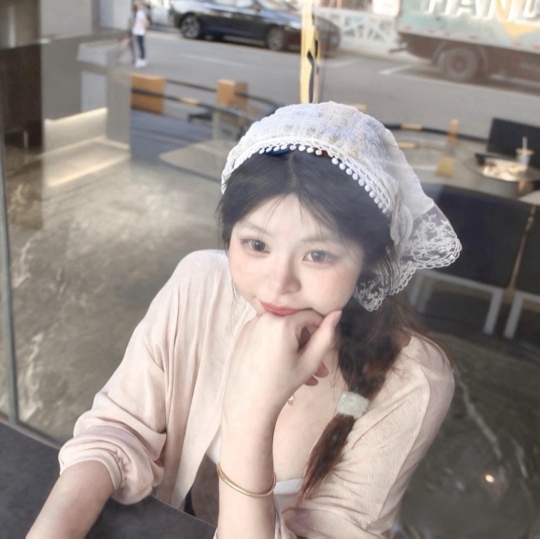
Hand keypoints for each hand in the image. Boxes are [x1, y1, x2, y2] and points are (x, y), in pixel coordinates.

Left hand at [222, 309, 341, 423]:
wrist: (248, 403)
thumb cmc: (282, 384)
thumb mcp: (310, 361)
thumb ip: (327, 335)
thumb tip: (337, 312)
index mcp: (282, 322)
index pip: (311, 315)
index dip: (321, 331)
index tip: (323, 350)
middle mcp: (265, 317)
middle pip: (295, 323)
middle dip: (308, 344)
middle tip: (318, 369)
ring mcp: (252, 324)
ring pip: (282, 329)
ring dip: (294, 347)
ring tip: (303, 374)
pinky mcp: (244, 333)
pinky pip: (268, 333)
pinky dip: (278, 345)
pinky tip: (283, 366)